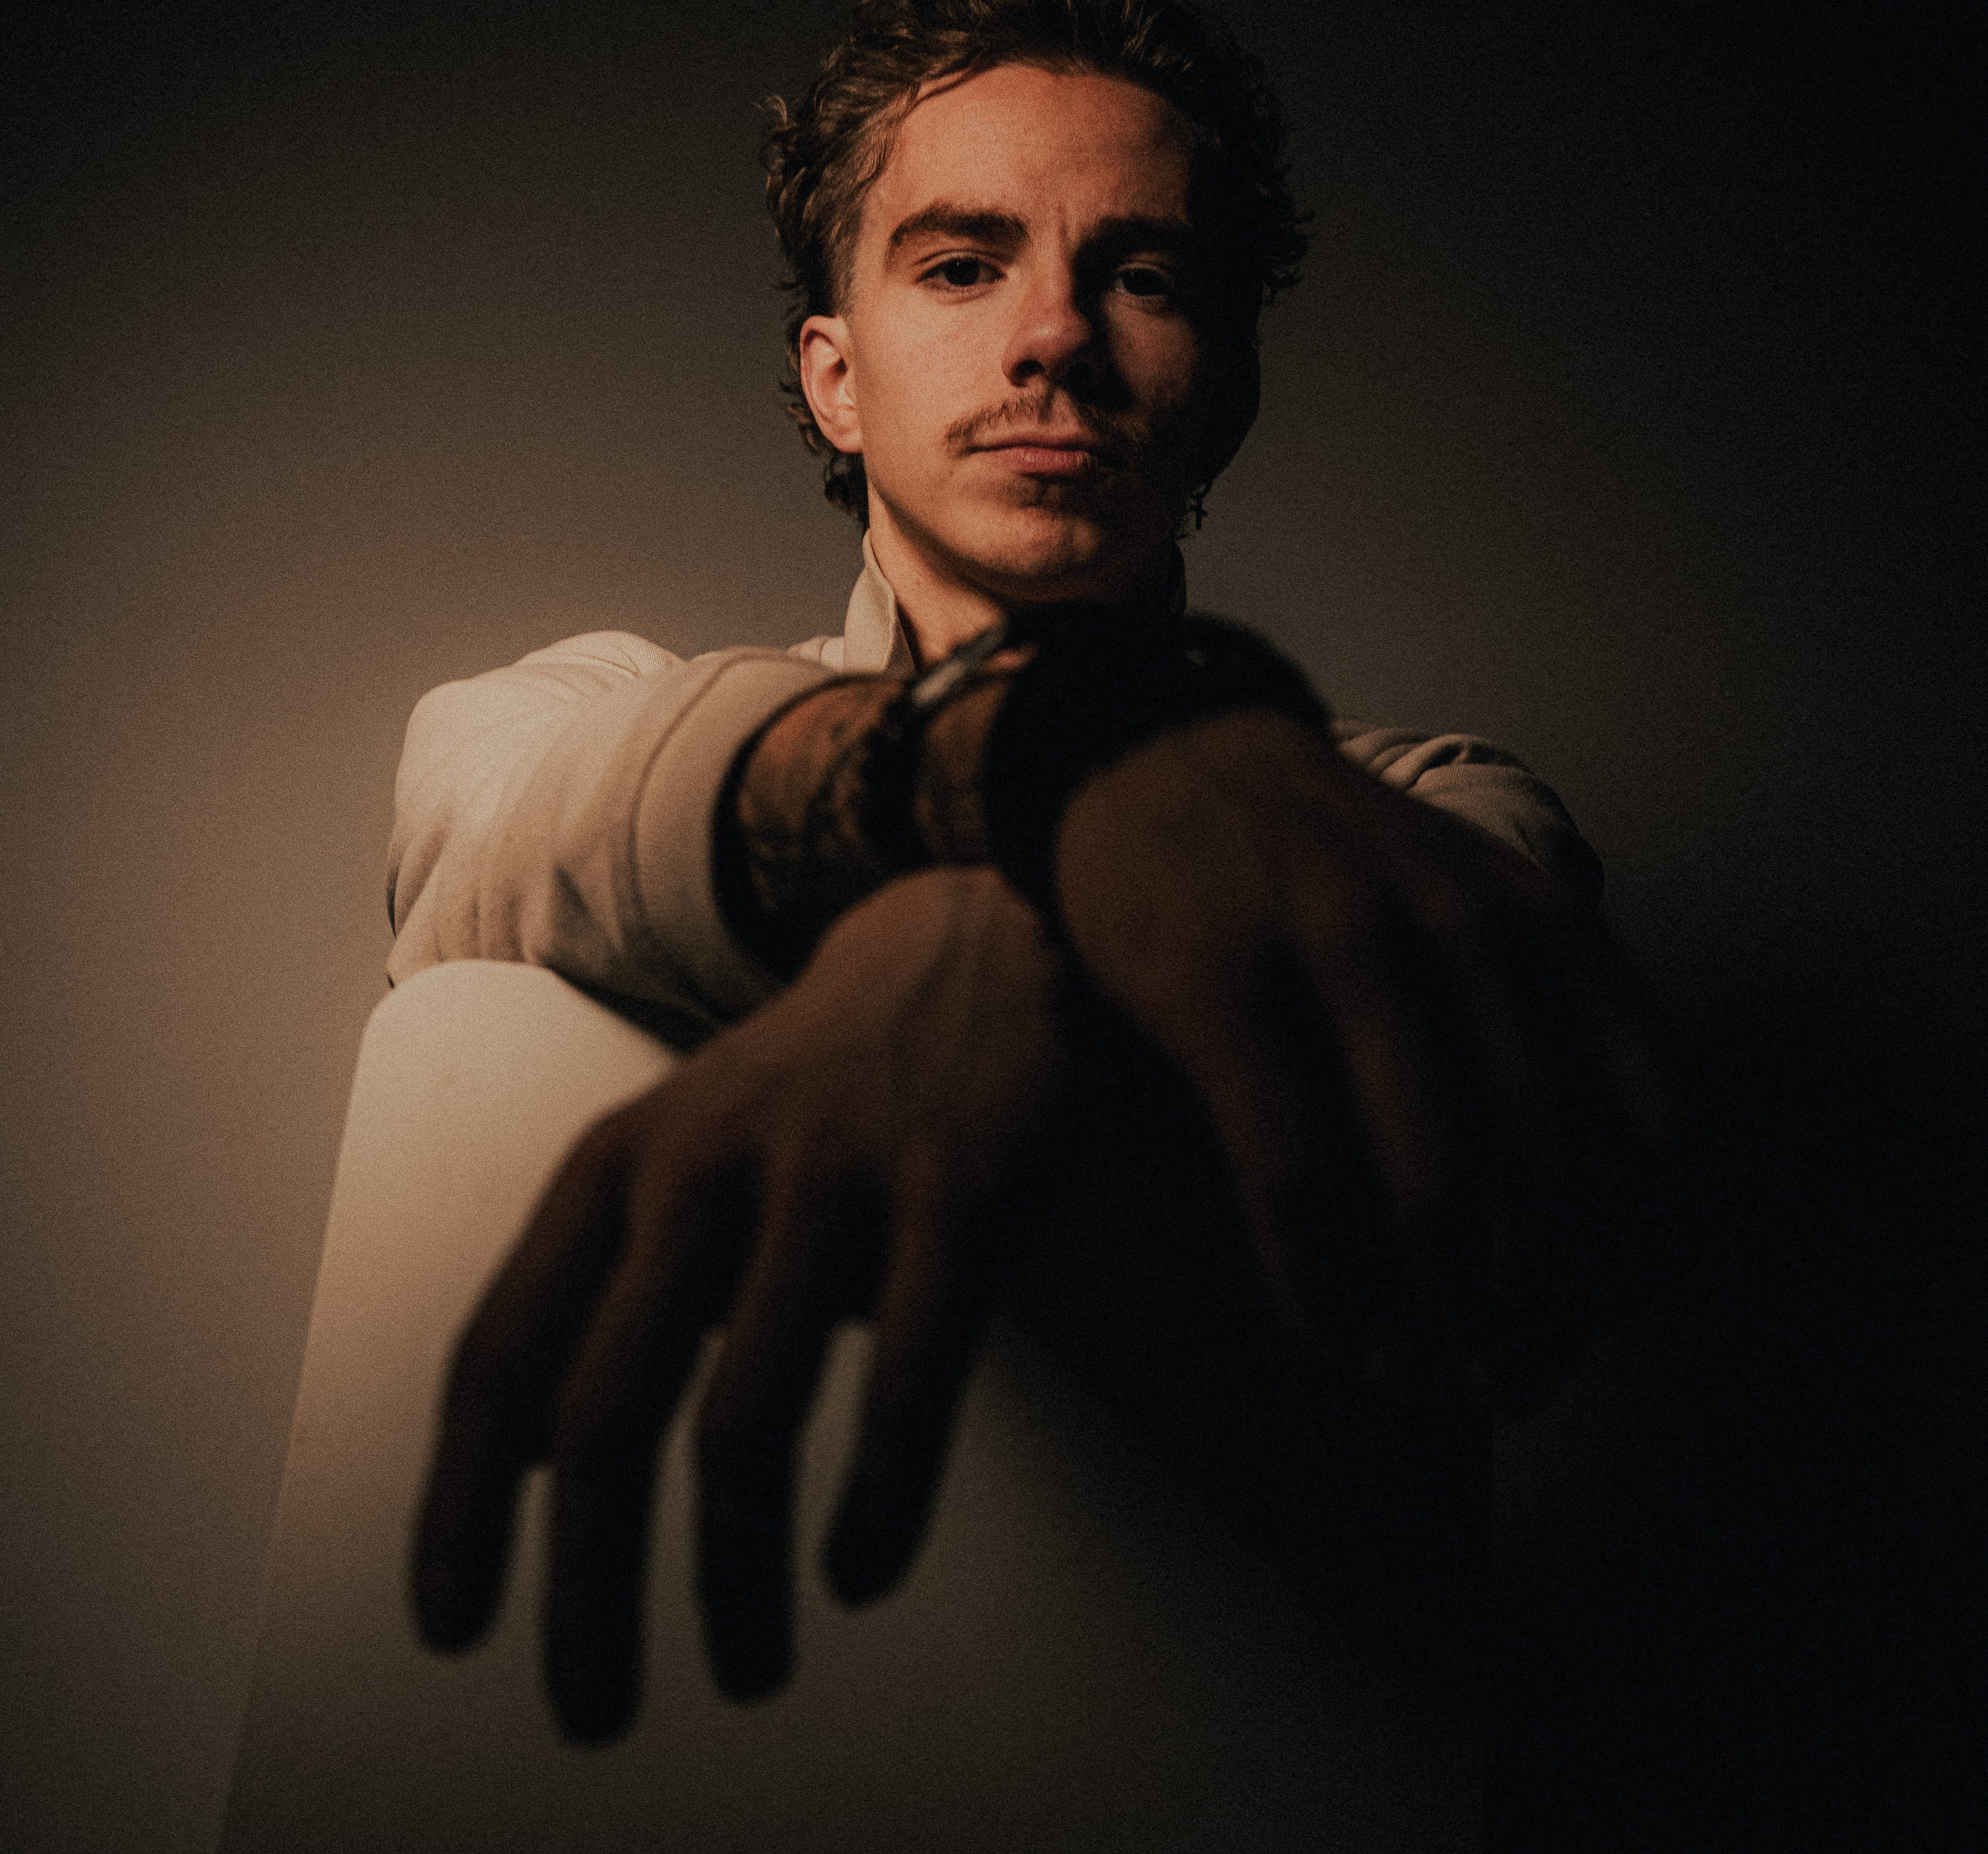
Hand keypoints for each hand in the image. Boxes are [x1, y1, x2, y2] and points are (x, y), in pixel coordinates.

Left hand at [411, 866, 1067, 1736]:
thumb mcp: (678, 1152)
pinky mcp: (954, 1195)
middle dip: (586, 1591)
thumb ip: (607, 1285)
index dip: (461, 1506)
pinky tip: (858, 1569)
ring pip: (748, 1423)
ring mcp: (832, 1176)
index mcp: (618, 1162)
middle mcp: (705, 1165)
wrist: (973, 937)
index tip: (451, 1625)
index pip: (501, 1354)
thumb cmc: (813, 1086)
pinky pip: (910, 1385)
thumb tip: (530, 1458)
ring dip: (734, 1580)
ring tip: (743, 1667)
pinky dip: (876, 1504)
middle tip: (588, 1709)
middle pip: (606, 1414)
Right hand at [1054, 712, 1675, 1404]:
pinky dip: (1323, 1290)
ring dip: (1436, 1322)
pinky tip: (1326, 1331)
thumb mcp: (1469, 900)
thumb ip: (1544, 1022)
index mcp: (1540, 917)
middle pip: (1557, 1184)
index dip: (1644, 1257)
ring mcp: (1339, 954)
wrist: (1151, 751)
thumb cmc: (1319, 860)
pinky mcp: (1222, 991)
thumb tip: (1603, 1234)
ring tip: (1415, 1374)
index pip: (1659, 1128)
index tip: (1598, 1325)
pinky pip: (1299, 1182)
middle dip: (1543, 1318)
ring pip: (1438, 1195)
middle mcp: (1461, 930)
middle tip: (1508, 1379)